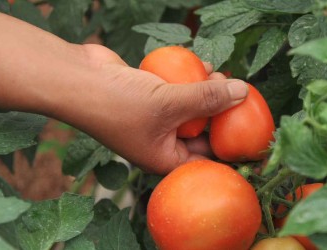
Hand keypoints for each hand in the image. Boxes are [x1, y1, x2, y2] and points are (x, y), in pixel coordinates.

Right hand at [58, 44, 247, 173]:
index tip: (251, 130)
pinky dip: (189, 79)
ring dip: (207, 91)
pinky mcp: (149, 96)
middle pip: (202, 131)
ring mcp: (155, 118)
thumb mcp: (170, 104)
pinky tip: (202, 64)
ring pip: (191, 107)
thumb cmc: (118, 104)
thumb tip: (243, 92)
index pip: (207, 159)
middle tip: (238, 93)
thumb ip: (207, 98)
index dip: (230, 146)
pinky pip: (177, 90)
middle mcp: (161, 142)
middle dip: (221, 112)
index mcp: (165, 159)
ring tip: (221, 73)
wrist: (75, 80)